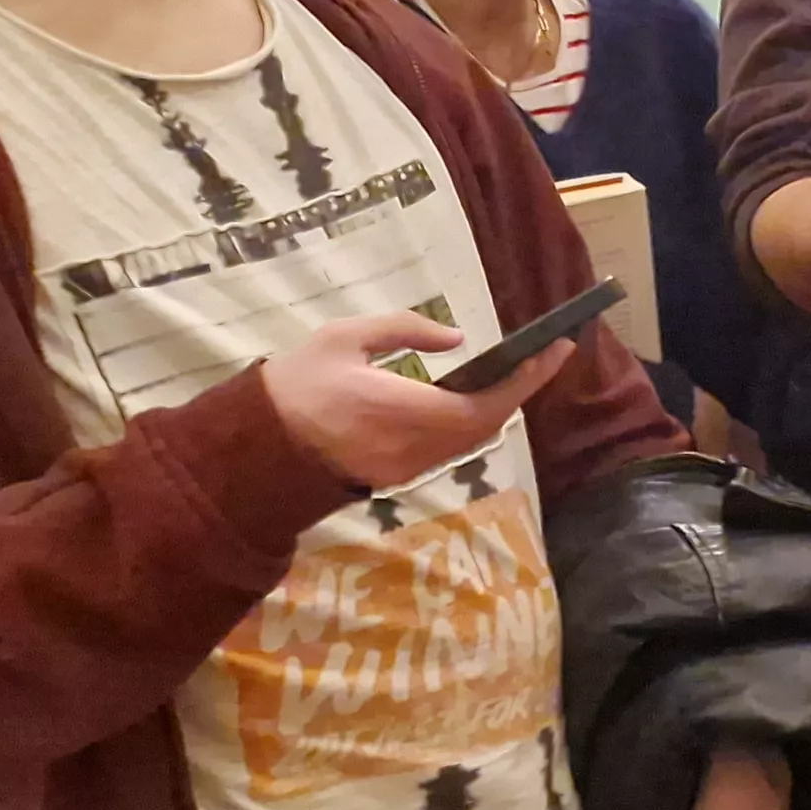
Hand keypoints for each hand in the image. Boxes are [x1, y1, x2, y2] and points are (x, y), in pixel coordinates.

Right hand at [259, 310, 571, 489]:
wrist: (252, 452)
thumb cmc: (294, 386)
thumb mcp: (342, 339)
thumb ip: (403, 331)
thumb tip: (456, 339)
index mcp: (406, 410)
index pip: (489, 399)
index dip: (530, 377)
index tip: (558, 348)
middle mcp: (417, 446)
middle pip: (488, 423)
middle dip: (519, 390)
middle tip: (541, 356)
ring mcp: (407, 467)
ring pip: (470, 440)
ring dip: (494, 409)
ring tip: (512, 373)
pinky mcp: (395, 478)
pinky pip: (447, 450)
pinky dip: (467, 425)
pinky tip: (467, 400)